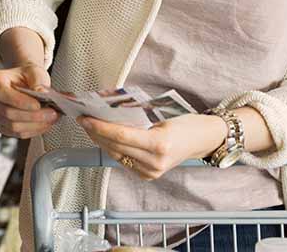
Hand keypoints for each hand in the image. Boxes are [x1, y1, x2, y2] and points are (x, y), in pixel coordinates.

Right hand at [0, 64, 59, 138]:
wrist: (23, 83)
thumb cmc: (27, 76)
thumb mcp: (34, 70)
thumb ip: (37, 79)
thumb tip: (41, 92)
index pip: (2, 93)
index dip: (20, 101)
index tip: (38, 105)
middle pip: (8, 113)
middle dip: (33, 115)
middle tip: (53, 113)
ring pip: (13, 126)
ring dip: (36, 125)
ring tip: (52, 118)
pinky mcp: (2, 126)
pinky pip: (17, 134)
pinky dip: (34, 130)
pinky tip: (45, 124)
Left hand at [77, 113, 227, 180]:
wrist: (202, 140)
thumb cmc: (185, 123)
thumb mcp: (161, 116)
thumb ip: (136, 117)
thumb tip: (107, 112)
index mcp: (159, 144)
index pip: (120, 135)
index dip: (100, 127)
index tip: (86, 118)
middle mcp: (155, 161)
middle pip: (115, 146)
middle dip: (96, 133)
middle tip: (83, 119)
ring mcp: (152, 171)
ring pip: (116, 155)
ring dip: (101, 141)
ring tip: (90, 128)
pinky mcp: (149, 175)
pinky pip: (124, 161)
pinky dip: (112, 149)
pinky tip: (104, 138)